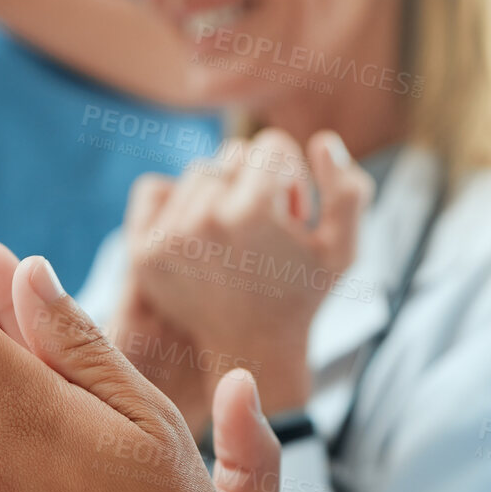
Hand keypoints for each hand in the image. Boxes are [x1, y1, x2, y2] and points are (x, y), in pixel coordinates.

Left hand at [126, 128, 373, 422]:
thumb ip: (348, 190)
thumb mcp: (344, 249)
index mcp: (255, 211)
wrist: (251, 349)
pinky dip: (174, 201)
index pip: (272, 146)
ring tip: (237, 234)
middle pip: (234, 155)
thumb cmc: (301, 296)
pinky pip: (152, 190)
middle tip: (266, 225)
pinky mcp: (142, 252)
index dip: (291, 174)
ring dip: (220, 193)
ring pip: (198, 174)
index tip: (293, 212)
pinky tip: (198, 230)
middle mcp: (206, 218)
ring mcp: (169, 236)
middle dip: (257, 181)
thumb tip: (322, 141)